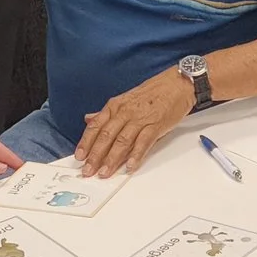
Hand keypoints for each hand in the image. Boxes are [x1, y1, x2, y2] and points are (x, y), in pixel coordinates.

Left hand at [75, 67, 196, 177]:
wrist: (177, 84)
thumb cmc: (153, 93)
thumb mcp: (125, 99)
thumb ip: (106, 113)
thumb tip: (89, 120)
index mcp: (115, 106)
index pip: (96, 126)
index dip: (86, 143)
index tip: (79, 157)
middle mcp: (125, 112)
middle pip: (106, 136)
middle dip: (95, 156)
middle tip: (88, 171)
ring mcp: (140, 119)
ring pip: (122, 141)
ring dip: (112, 159)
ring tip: (105, 172)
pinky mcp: (156, 125)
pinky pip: (143, 142)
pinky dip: (136, 155)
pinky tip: (129, 166)